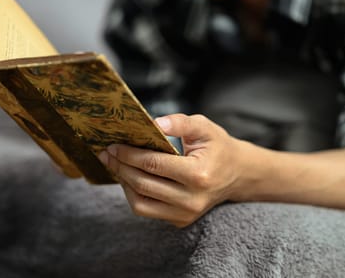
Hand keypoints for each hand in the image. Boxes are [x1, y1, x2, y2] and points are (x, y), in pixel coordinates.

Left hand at [98, 114, 252, 227]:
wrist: (237, 174)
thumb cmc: (218, 147)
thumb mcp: (204, 127)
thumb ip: (179, 122)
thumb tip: (153, 124)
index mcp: (199, 175)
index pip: (154, 164)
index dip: (129, 154)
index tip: (113, 145)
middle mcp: (192, 200)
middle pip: (143, 184)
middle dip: (121, 167)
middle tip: (107, 153)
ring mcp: (185, 215)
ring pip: (140, 204)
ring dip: (124, 182)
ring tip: (115, 164)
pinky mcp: (179, 221)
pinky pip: (147, 210)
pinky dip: (134, 194)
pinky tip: (129, 177)